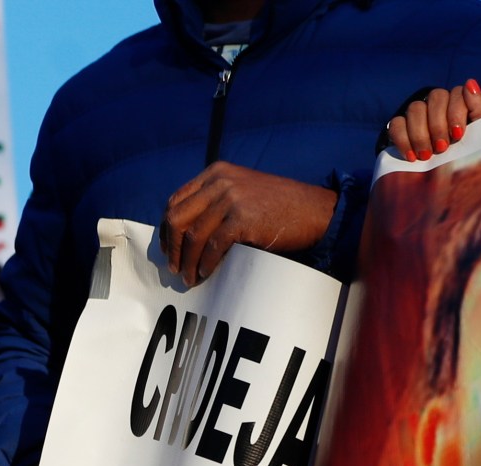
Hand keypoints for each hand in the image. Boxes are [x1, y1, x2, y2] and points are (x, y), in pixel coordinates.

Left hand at [160, 162, 338, 285]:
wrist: (313, 210)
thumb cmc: (278, 206)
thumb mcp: (241, 190)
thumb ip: (213, 201)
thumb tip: (183, 232)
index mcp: (216, 173)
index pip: (175, 201)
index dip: (167, 230)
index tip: (168, 250)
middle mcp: (220, 182)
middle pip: (177, 218)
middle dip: (172, 248)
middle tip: (175, 269)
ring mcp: (232, 198)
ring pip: (193, 236)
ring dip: (188, 262)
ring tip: (189, 278)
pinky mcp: (243, 218)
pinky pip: (213, 246)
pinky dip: (206, 263)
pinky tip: (206, 273)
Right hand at [387, 79, 480, 161]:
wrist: (453, 179)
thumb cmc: (471, 152)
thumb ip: (480, 107)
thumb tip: (470, 83)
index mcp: (461, 102)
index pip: (457, 93)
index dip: (455, 112)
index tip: (457, 134)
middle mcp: (439, 104)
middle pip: (435, 97)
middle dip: (438, 125)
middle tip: (442, 148)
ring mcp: (419, 114)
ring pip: (415, 108)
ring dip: (420, 134)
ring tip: (426, 155)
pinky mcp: (401, 127)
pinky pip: (396, 124)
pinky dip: (402, 139)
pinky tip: (411, 155)